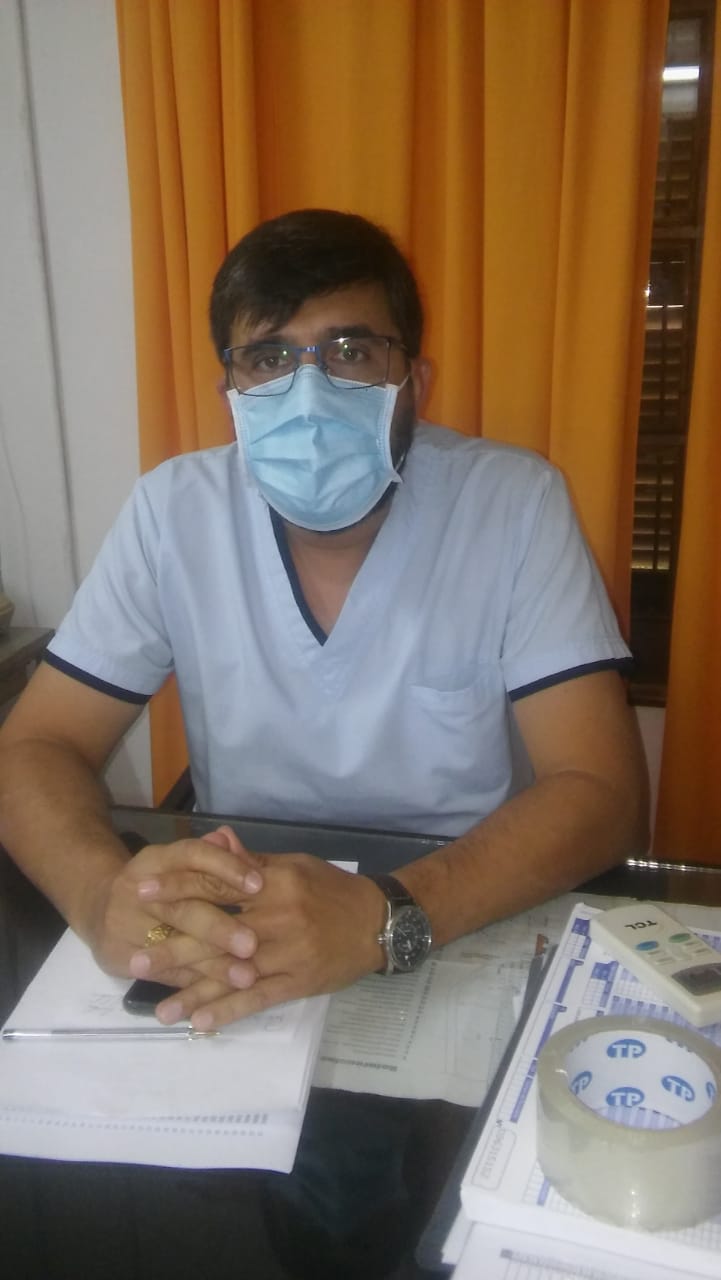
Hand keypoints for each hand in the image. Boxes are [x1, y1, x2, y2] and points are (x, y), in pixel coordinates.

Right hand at [89, 827, 262, 986]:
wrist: (98, 906)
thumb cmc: (156, 883)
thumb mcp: (176, 863)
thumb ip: (209, 857)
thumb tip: (232, 840)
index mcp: (156, 860)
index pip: (192, 856)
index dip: (226, 868)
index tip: (258, 884)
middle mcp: (136, 889)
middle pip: (182, 909)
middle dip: (220, 928)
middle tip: (252, 944)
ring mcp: (123, 925)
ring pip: (175, 948)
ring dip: (212, 965)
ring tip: (247, 978)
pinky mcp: (118, 957)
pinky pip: (165, 974)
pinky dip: (196, 986)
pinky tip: (224, 996)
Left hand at [139, 854, 386, 1029]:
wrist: (379, 922)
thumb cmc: (332, 890)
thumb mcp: (294, 865)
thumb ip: (251, 860)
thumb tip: (215, 839)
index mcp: (273, 883)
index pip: (217, 885)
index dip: (178, 890)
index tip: (143, 894)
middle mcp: (277, 918)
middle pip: (217, 934)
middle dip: (175, 949)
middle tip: (136, 961)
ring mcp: (288, 953)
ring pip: (233, 974)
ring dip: (195, 992)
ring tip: (159, 1010)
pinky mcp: (299, 982)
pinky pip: (258, 1000)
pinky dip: (229, 1012)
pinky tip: (202, 1023)